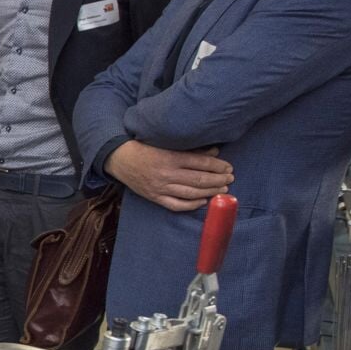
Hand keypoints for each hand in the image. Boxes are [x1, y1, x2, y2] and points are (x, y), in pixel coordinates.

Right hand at [106, 141, 232, 211]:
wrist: (120, 159)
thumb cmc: (145, 148)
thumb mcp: (167, 144)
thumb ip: (191, 150)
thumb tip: (214, 153)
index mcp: (170, 157)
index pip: (201, 163)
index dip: (218, 166)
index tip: (228, 167)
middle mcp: (166, 174)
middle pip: (199, 179)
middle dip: (218, 180)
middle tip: (230, 179)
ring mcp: (160, 188)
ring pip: (191, 193)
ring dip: (210, 192)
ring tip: (222, 189)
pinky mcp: (155, 197)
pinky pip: (176, 204)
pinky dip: (192, 204)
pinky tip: (203, 201)